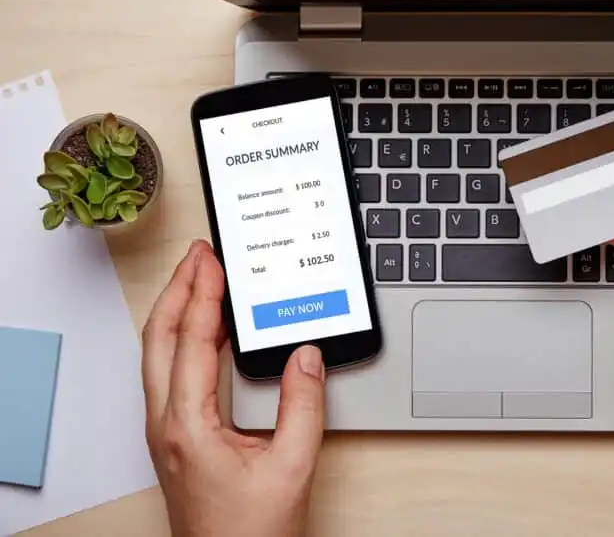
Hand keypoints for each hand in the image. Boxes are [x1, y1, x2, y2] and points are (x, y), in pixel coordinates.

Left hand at [142, 240, 325, 536]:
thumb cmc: (250, 532)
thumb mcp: (291, 468)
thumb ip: (302, 406)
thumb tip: (307, 356)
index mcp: (187, 426)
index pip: (189, 341)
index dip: (200, 295)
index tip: (211, 261)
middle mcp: (165, 424)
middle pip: (157, 338)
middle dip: (177, 288)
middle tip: (198, 254)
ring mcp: (164, 430)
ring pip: (157, 353)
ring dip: (176, 309)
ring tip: (199, 278)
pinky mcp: (174, 435)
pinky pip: (169, 371)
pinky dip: (183, 336)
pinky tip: (206, 327)